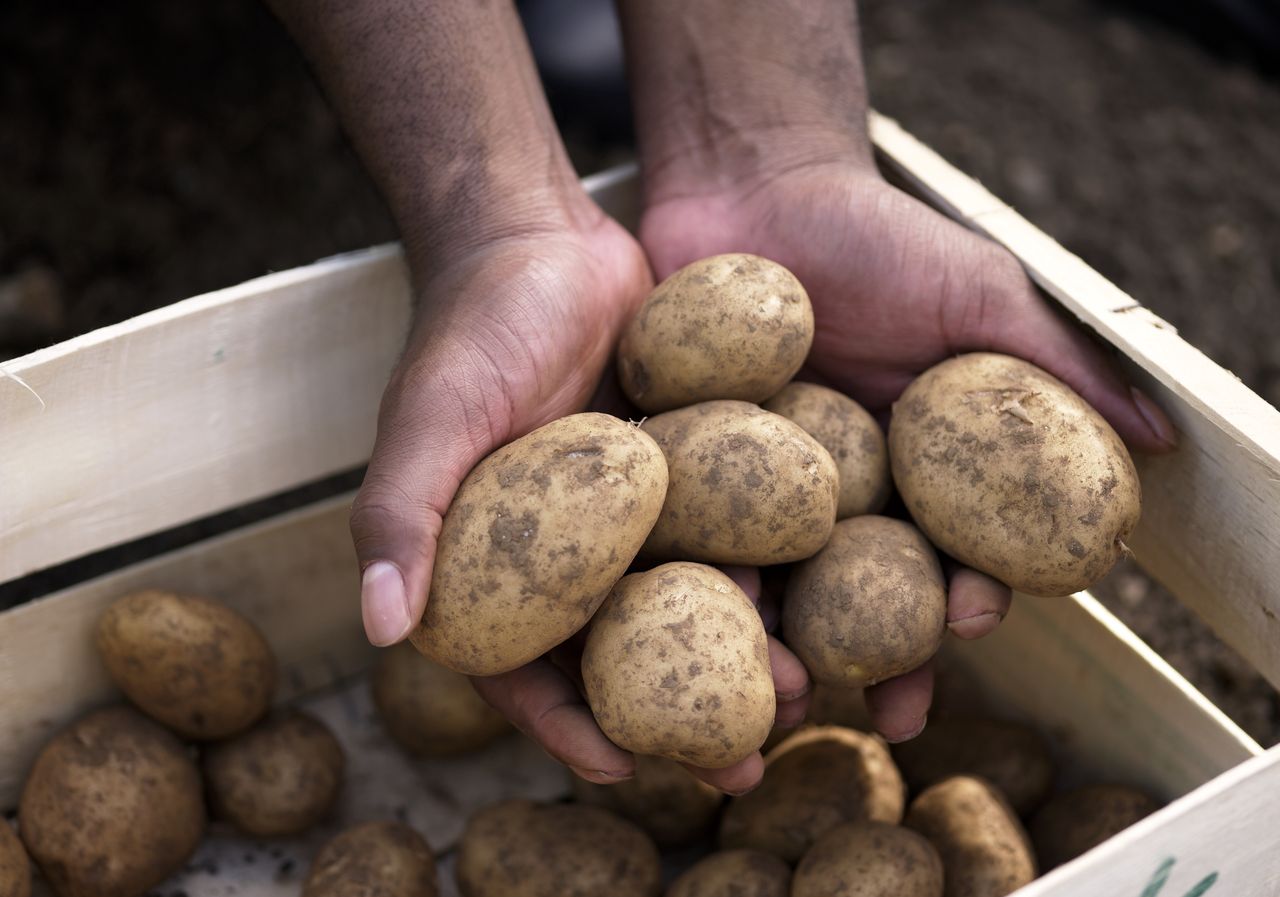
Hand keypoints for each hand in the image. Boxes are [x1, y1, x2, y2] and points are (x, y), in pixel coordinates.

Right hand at [350, 205, 806, 793]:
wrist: (545, 236)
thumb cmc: (473, 325)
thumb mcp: (430, 415)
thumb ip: (399, 514)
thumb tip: (380, 628)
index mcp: (485, 562)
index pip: (517, 669)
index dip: (564, 726)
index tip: (623, 769)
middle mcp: (559, 552)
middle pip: (617, 656)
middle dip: (675, 717)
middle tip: (741, 765)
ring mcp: (625, 517)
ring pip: (681, 606)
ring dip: (735, 655)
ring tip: (801, 694)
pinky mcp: (679, 472)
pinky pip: (721, 535)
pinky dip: (761, 570)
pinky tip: (815, 599)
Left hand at [639, 160, 1175, 741]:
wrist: (754, 182)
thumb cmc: (877, 235)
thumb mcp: (979, 294)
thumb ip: (1057, 367)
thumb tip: (1156, 443)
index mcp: (918, 469)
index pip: (952, 552)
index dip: (968, 595)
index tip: (973, 618)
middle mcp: (841, 492)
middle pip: (865, 595)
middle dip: (881, 658)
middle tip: (886, 711)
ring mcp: (759, 487)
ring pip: (779, 583)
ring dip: (789, 643)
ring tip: (788, 688)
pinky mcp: (686, 468)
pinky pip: (693, 532)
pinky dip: (698, 577)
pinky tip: (707, 612)